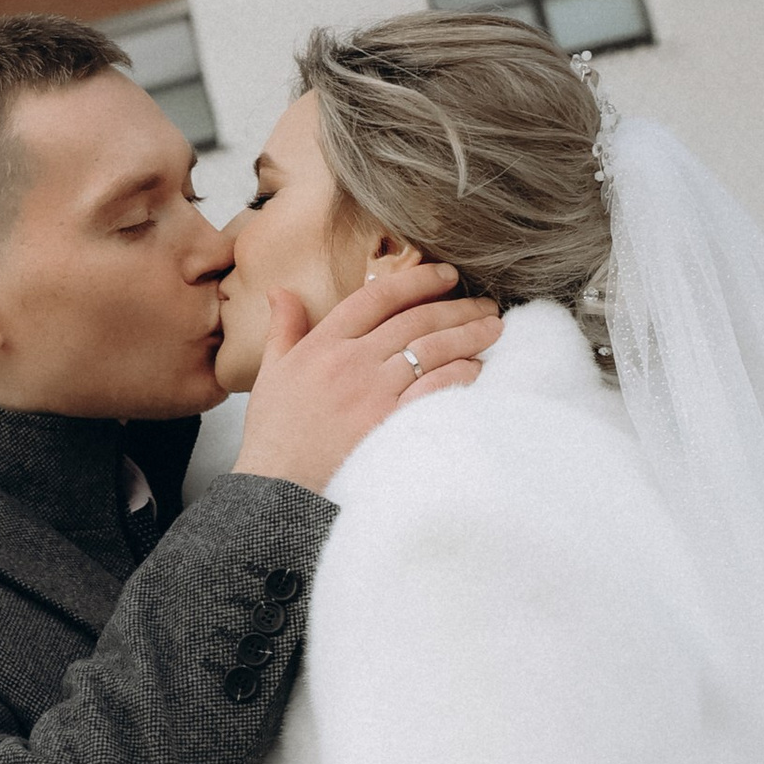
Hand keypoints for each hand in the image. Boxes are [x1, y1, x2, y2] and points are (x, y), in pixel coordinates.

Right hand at [230, 267, 499, 490]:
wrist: (278, 487)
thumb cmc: (274, 433)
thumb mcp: (270, 373)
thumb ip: (283, 328)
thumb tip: (281, 290)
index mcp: (323, 344)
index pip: (377, 297)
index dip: (417, 280)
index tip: (446, 275)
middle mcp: (352, 361)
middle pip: (414, 319)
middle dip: (456, 306)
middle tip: (485, 303)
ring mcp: (373, 392)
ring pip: (431, 349)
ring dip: (468, 334)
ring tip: (494, 328)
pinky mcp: (391, 422)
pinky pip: (435, 388)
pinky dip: (460, 374)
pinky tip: (477, 368)